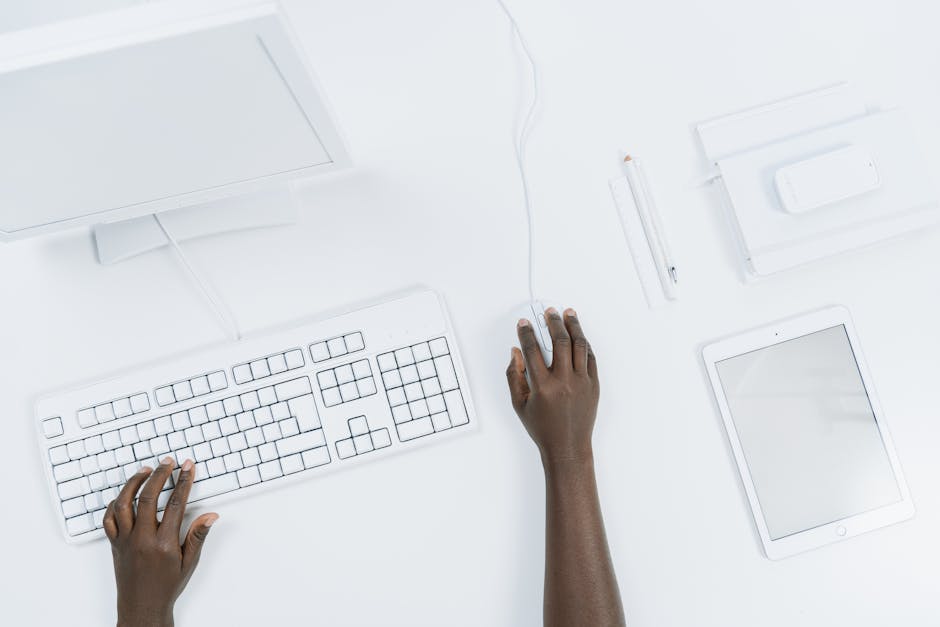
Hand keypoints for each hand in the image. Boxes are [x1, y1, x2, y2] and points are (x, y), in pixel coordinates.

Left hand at [104, 457, 218, 626]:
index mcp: (164, 544)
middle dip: (159, 475)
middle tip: (168, 462)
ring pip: (124, 504)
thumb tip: (210, 516)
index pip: (175, 504)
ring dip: (134, 483)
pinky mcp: (115, 544)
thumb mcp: (188, 562)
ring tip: (145, 470)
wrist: (141, 608)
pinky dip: (115, 503)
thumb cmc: (166, 586)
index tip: (188, 467)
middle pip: (148, 498)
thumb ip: (197, 536)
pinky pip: (109, 519)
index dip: (183, 481)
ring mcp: (125, 541)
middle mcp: (142, 540)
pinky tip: (124, 495)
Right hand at [506, 307, 598, 465]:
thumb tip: (516, 352)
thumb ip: (514, 376)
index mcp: (543, 387)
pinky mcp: (594, 385)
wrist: (567, 446)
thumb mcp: (519, 404)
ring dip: (573, 326)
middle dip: (553, 322)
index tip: (524, 323)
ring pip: (579, 345)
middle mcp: (564, 382)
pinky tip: (579, 336)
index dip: (527, 333)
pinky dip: (584, 344)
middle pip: (559, 341)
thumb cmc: (543, 428)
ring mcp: (582, 382)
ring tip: (568, 314)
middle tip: (549, 312)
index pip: (533, 350)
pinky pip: (590, 358)